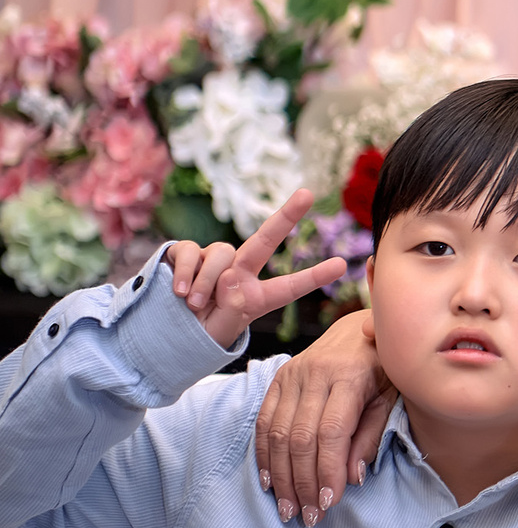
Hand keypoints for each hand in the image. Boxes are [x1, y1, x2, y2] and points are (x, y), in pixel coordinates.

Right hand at [165, 190, 346, 350]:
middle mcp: (239, 272)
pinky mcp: (187, 254)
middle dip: (287, 215)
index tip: (342, 265)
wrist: (165, 334)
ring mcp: (213, 260)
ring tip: (194, 304)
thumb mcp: (221, 331)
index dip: (314, 277)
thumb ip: (229, 309)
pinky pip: (189, 251)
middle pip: (264, 239)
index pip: (288, 287)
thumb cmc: (199, 334)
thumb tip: (229, 278)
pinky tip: (179, 292)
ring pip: (221, 253)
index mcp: (256, 296)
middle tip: (307, 193)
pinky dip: (185, 272)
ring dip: (206, 282)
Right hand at [254, 309, 394, 526]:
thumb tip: (352, 477)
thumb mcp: (390, 398)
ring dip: (282, 477)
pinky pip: (264, 422)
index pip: (331, 432)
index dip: (327, 470)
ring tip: (289, 509)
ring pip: (278, 434)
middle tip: (309, 516)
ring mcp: (292, 374)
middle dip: (303, 482)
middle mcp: (316, 373)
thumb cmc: (384, 368)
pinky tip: (270, 482)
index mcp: (350, 375)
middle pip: (300, 437)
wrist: (360, 329)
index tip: (329, 503)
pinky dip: (265, 455)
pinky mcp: (278, 379)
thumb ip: (371, 435)